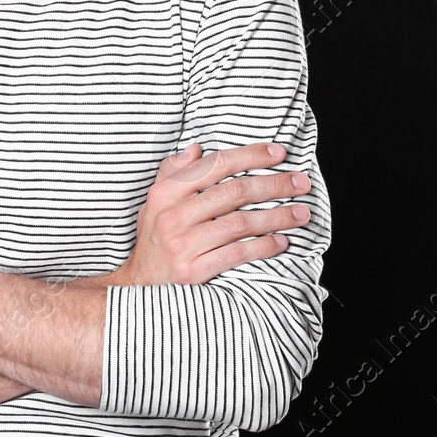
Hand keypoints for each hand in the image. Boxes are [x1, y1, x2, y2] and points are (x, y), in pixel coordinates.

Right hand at [110, 141, 311, 285]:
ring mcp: (183, 245)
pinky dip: (264, 247)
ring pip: (241, 223)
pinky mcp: (194, 272)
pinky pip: (237, 254)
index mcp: (164, 193)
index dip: (251, 156)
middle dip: (274, 184)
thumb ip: (172, 172)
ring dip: (277, 216)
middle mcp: (173, 216)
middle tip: (301, 182)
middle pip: (234, 192)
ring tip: (301, 213)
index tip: (279, 153)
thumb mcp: (154, 202)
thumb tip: (196, 148)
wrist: (135, 287)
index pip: (215, 165)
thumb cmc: (153, 240)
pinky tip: (282, 242)